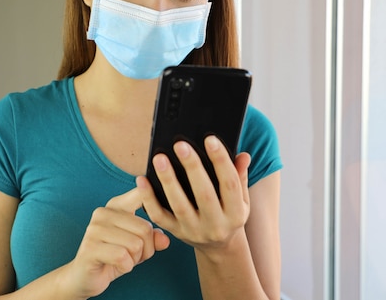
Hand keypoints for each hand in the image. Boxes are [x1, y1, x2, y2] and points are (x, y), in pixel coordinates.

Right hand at [62, 187, 169, 298]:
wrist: (85, 277)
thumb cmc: (114, 256)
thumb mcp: (138, 245)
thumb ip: (153, 238)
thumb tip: (165, 240)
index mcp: (116, 205)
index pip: (141, 194)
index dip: (154, 203)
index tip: (159, 207)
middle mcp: (103, 213)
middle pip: (145, 229)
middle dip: (146, 249)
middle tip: (132, 255)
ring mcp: (95, 229)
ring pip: (136, 244)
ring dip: (135, 259)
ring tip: (123, 259)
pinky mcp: (90, 247)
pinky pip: (123, 257)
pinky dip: (126, 267)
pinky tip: (116, 266)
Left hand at [137, 135, 250, 254]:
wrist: (219, 247)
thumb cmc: (229, 213)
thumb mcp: (242, 199)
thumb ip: (240, 176)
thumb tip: (243, 155)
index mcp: (235, 213)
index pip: (230, 184)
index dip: (221, 161)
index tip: (210, 139)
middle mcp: (216, 225)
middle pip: (204, 194)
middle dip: (192, 167)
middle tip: (180, 144)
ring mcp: (194, 231)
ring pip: (179, 205)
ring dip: (168, 180)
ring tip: (160, 159)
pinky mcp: (176, 233)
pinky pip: (159, 216)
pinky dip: (148, 198)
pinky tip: (142, 179)